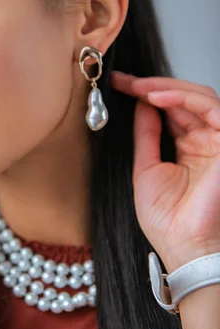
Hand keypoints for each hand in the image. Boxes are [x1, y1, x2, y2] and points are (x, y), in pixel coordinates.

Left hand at [110, 71, 219, 272]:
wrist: (183, 248)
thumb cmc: (168, 221)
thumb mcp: (147, 169)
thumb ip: (147, 135)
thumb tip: (141, 105)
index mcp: (189, 149)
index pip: (171, 111)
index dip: (145, 94)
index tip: (118, 84)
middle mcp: (206, 142)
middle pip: (184, 99)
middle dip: (151, 86)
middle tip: (123, 80)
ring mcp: (218, 142)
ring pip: (200, 97)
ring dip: (165, 87)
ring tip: (138, 86)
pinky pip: (211, 109)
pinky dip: (183, 98)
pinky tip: (156, 96)